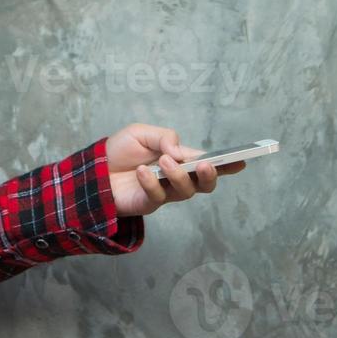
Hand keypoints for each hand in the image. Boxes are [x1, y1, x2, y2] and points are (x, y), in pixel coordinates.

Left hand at [103, 123, 246, 217]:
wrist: (94, 169)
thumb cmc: (120, 151)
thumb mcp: (141, 133)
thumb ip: (163, 137)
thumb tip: (179, 151)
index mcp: (179, 159)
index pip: (206, 162)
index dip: (227, 163)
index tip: (242, 160)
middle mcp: (177, 178)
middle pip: (204, 184)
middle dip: (209, 175)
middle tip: (204, 164)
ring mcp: (165, 193)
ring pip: (185, 191)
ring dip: (178, 175)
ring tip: (164, 161)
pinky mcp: (148, 204)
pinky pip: (157, 197)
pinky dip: (151, 183)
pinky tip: (143, 171)